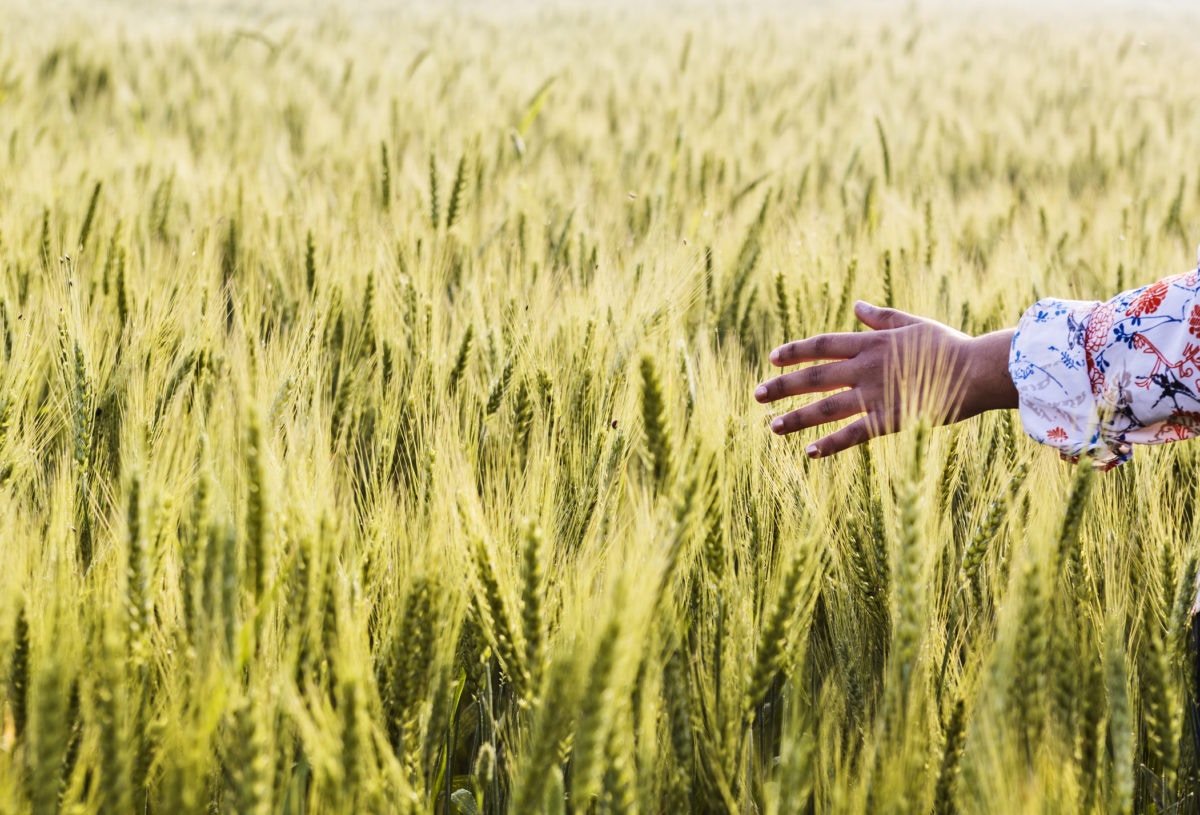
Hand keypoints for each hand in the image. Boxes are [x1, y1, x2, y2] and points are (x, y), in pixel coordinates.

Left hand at [754, 301, 1018, 457]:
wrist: (977, 370)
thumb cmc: (949, 345)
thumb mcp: (912, 324)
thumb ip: (881, 317)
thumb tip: (856, 305)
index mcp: (871, 342)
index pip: (822, 345)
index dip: (795, 351)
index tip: (772, 358)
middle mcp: (866, 366)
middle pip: (814, 377)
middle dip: (782, 386)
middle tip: (756, 395)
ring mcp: (876, 393)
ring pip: (826, 407)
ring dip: (797, 417)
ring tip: (773, 427)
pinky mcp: (890, 419)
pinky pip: (854, 433)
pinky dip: (830, 443)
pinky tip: (809, 452)